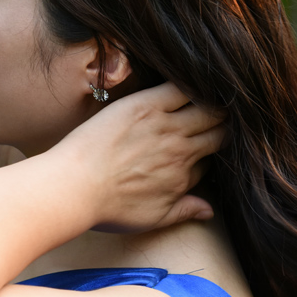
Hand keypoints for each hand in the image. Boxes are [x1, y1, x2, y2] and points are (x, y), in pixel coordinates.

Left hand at [54, 82, 225, 232]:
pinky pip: (179, 89)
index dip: (210, 152)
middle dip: (222, 125)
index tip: (205, 144)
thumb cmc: (106, 207)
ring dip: (214, 103)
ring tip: (214, 95)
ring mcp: (165, 126)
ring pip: (207, 109)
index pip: (210, 159)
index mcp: (182, 177)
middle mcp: (181, 151)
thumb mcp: (151, 219)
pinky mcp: (145, 106)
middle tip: (217, 117)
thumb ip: (183, 211)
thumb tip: (209, 211)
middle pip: (218, 132)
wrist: (74, 187)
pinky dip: (190, 83)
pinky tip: (192, 78)